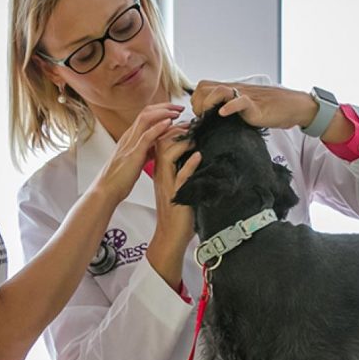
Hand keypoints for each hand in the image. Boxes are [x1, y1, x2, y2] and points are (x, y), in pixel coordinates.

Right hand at [93, 103, 184, 202]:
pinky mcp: (133, 154)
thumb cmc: (120, 179)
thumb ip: (147, 152)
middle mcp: (129, 136)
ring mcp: (130, 143)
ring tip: (177, 112)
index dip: (161, 110)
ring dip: (164, 113)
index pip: (145, 116)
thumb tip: (158, 148)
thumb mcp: (136, 160)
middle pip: (146, 112)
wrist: (107, 190)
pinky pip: (146, 136)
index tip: (175, 111)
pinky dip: (158, 127)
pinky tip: (169, 123)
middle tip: (180, 108)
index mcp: (130, 137)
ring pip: (146, 119)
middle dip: (165, 107)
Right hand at [152, 123, 201, 243]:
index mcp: (161, 172)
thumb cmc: (177, 213)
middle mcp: (162, 175)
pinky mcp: (177, 195)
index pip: (160, 144)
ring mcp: (168, 184)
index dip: (170, 130)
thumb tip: (196, 157)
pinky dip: (190, 165)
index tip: (185, 123)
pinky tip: (198, 156)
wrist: (169, 236)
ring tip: (193, 137)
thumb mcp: (177, 187)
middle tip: (190, 124)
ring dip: (181, 144)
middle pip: (160, 145)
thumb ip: (182, 172)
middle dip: (175, 131)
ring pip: (167, 156)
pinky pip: (181, 177)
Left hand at [190, 80, 318, 128]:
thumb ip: (228, 110)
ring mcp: (244, 96)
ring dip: (209, 104)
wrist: (290, 106)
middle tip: (205, 118)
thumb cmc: (267, 110)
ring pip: (218, 90)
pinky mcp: (255, 104)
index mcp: (229, 90)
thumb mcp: (242, 109)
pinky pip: (240, 100)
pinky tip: (224, 113)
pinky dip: (229, 106)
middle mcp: (234, 90)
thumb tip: (210, 122)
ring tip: (211, 116)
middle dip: (199, 104)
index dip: (196, 102)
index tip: (201, 117)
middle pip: (203, 87)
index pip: (201, 88)